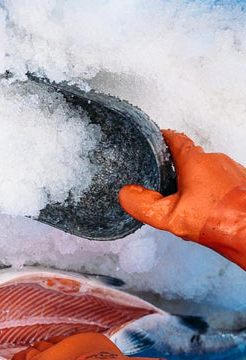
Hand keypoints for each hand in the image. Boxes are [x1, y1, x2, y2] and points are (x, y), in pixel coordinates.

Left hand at [12, 333, 189, 359]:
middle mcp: (73, 342)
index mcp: (92, 341)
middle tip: (44, 344)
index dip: (68, 343)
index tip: (65, 344)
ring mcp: (58, 351)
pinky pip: (28, 359)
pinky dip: (23, 358)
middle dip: (51, 344)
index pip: (74, 340)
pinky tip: (15, 357)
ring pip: (41, 348)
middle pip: (57, 340)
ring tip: (28, 350)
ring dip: (36, 351)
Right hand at [119, 130, 245, 240]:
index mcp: (194, 161)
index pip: (176, 139)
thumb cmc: (216, 220)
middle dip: (178, 168)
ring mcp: (232, 171)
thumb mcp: (168, 216)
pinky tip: (206, 209)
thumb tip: (126, 194)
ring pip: (207, 171)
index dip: (164, 138)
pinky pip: (221, 181)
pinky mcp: (242, 183)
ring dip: (196, 181)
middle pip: (191, 157)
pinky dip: (211, 191)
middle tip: (165, 183)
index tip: (156, 138)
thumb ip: (142, 204)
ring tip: (186, 202)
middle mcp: (215, 160)